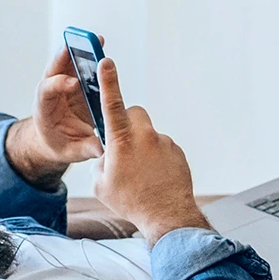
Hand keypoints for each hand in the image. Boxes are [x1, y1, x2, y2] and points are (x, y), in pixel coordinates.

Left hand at [7, 46, 105, 187]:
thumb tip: (102, 148)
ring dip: (79, 50)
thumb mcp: (70, 152)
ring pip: (67, 62)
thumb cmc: (59, 144)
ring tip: (95, 40)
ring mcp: (62, 84)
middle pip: (54, 69)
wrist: (53, 138)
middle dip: (65, 56)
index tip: (74, 83)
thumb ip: (85, 148)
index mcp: (44, 109)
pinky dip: (88, 53)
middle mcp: (51, 92)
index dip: (58, 84)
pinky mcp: (74, 81)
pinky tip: (100, 45)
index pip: (46, 91)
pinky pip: (79, 64)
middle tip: (80, 45)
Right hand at [87, 58, 208, 243]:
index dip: (108, 81)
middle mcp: (144, 137)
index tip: (106, 62)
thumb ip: (101, 161)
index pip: (111, 103)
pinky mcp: (177, 151)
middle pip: (134, 113)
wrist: (167, 217)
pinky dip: (156, 157)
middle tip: (123, 147)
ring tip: (141, 174)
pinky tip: (154, 177)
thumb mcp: (101, 183)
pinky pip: (161, 147)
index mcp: (121, 141)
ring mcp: (163, 142)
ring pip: (147, 133)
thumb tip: (108, 154)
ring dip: (142, 146)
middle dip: (126, 124)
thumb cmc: (132, 202)